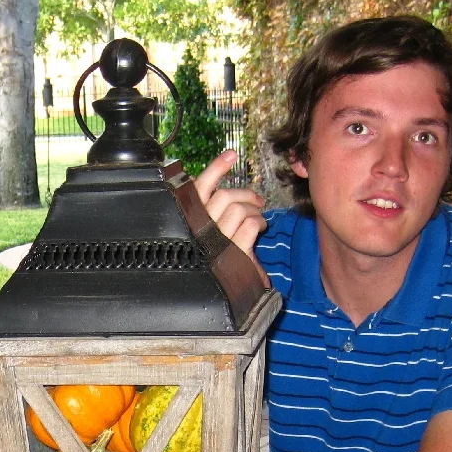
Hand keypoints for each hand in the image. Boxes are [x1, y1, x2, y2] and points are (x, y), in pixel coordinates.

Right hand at [193, 151, 268, 267]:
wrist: (226, 296)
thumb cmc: (218, 263)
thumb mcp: (210, 236)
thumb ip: (213, 212)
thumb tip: (228, 188)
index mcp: (191, 221)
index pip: (200, 187)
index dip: (216, 168)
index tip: (231, 155)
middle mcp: (200, 228)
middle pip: (225, 196)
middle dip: (245, 195)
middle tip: (258, 202)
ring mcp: (216, 239)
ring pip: (238, 208)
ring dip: (253, 209)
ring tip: (258, 216)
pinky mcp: (233, 250)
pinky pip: (250, 224)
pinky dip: (258, 219)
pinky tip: (261, 221)